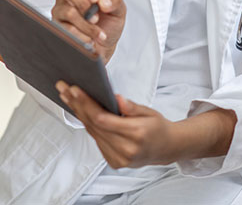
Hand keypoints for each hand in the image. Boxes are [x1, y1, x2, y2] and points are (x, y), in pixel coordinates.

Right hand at [52, 0, 125, 63]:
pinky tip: (90, 40)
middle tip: (95, 15)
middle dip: (83, 2)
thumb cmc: (109, 25)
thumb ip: (115, 0)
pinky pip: (66, 29)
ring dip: (87, 25)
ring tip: (98, 33)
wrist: (104, 48)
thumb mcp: (119, 10)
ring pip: (68, 11)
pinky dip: (83, 36)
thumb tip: (102, 1)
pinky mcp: (56, 27)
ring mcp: (60, 11)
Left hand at [55, 82, 236, 168]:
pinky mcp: (113, 161)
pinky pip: (97, 140)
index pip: (103, 119)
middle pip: (94, 125)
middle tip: (66, 89)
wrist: (166, 148)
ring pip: (93, 133)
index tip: (76, 90)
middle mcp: (125, 149)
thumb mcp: (150, 111)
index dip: (87, 104)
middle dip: (78, 105)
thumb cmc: (158, 126)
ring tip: (69, 98)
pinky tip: (80, 111)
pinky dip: (88, 124)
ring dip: (79, 114)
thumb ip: (132, 107)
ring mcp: (118, 158)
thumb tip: (116, 98)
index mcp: (136, 134)